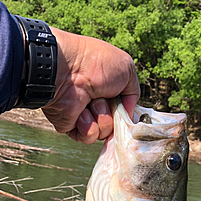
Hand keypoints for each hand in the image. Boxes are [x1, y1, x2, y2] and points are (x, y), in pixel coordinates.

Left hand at [42, 28, 139, 143]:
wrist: (67, 70)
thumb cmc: (96, 63)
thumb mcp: (127, 69)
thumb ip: (134, 93)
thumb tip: (128, 115)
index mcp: (109, 89)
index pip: (124, 110)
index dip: (126, 112)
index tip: (125, 108)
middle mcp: (97, 103)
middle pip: (116, 124)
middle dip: (115, 115)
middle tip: (104, 98)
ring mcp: (84, 115)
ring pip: (104, 132)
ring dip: (102, 119)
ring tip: (91, 102)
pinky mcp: (72, 126)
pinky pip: (89, 137)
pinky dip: (88, 127)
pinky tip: (81, 113)